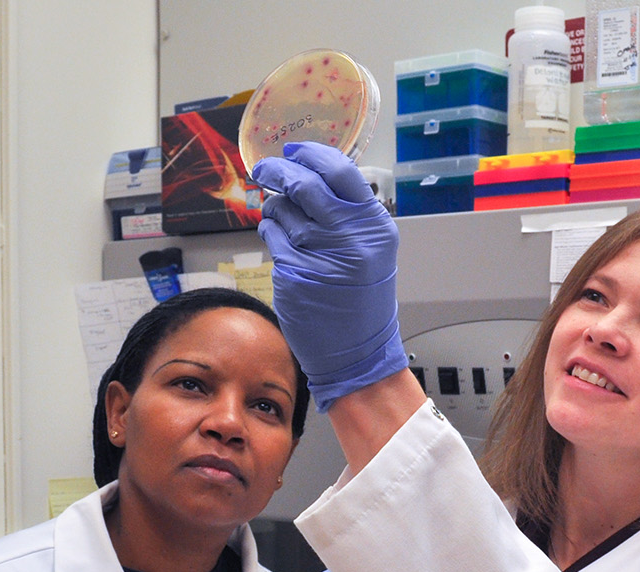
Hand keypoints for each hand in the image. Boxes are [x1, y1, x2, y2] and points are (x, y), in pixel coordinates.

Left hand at [252, 142, 406, 409]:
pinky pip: (272, 238)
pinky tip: (276, 235)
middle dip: (278, 170)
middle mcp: (349, 238)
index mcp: (373, 227)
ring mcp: (319, 256)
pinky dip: (270, 230)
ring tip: (280, 213)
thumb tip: (313, 174)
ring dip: (274, 205)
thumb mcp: (372, 251)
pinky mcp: (293, 274)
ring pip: (283, 210)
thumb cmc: (363, 301)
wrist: (358, 353)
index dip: (312, 155)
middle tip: (266, 168)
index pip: (340, 172)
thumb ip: (349, 214)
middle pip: (304, 185)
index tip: (295, 150)